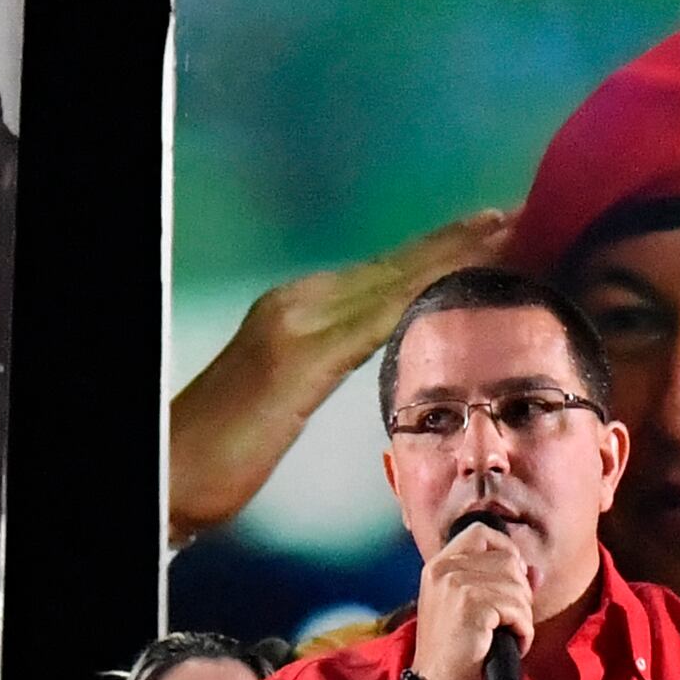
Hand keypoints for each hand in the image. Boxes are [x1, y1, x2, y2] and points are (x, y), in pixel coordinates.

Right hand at [167, 208, 515, 546]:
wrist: (165, 467)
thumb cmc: (217, 449)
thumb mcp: (279, 397)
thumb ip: (320, 367)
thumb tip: (358, 357)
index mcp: (294, 310)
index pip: (380, 275)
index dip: (435, 250)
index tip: (488, 232)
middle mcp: (296, 302)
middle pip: (393, 266)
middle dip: (454, 239)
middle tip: (513, 212)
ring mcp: (295, 323)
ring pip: (391, 280)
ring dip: (450, 253)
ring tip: (504, 230)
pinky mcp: (299, 356)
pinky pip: (375, 318)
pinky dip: (420, 292)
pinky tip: (456, 281)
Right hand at [410, 522, 533, 679]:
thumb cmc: (455, 649)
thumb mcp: (472, 608)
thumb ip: (501, 583)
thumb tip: (536, 571)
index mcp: (440, 565)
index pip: (482, 533)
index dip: (505, 551)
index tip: (510, 579)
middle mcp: (445, 568)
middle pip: (508, 560)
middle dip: (519, 592)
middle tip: (507, 620)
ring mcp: (456, 585)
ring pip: (517, 587)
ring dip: (522, 616)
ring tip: (505, 635)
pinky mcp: (471, 606)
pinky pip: (518, 610)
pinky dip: (522, 631)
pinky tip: (509, 643)